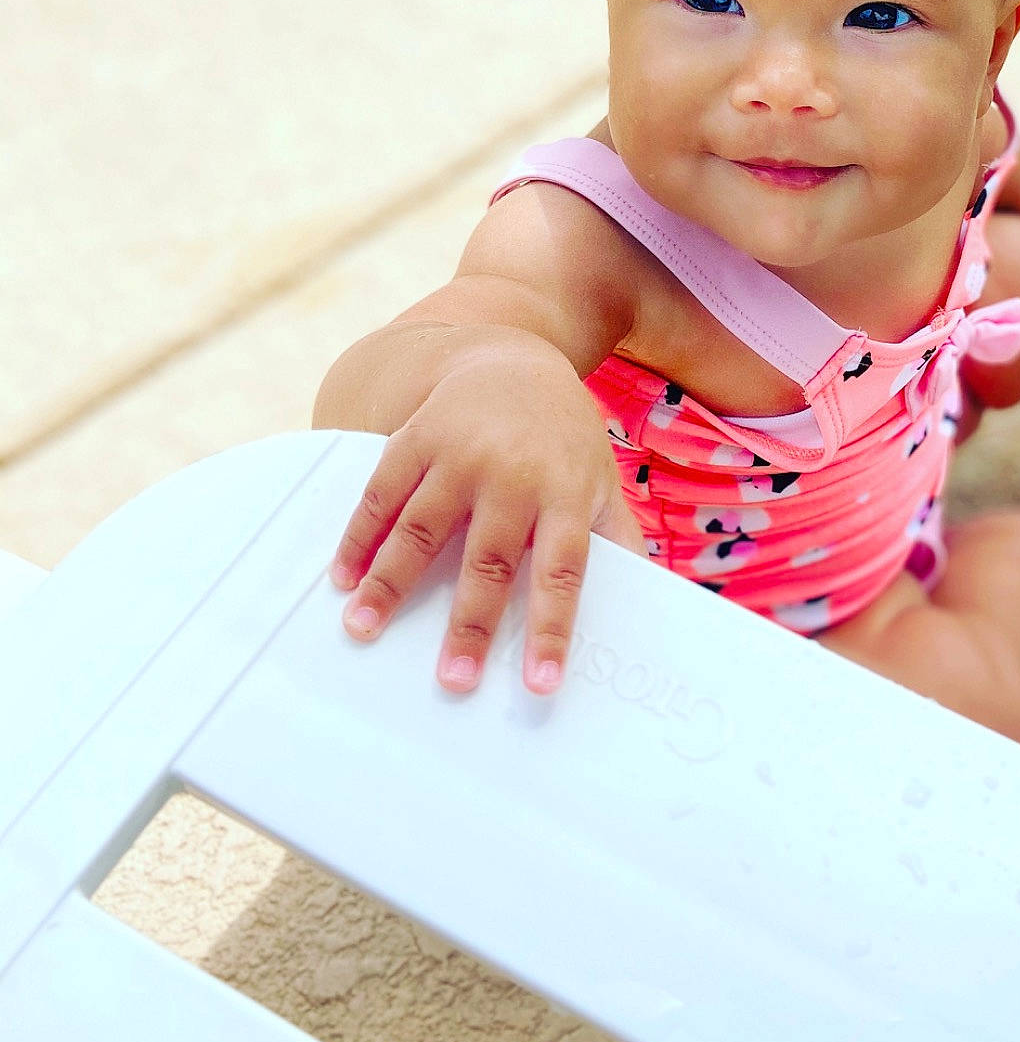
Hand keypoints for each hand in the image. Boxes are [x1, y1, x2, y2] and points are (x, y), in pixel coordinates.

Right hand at [328, 349, 645, 694]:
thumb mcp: (601, 480)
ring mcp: (460, 453)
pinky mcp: (416, 437)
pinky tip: (344, 578)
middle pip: (489, 559)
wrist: (513, 357)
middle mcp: (513, 473)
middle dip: (470, 624)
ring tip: (362, 629)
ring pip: (421, 527)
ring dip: (389, 583)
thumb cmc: (562, 439)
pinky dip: (358, 537)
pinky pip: (381, 494)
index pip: (563, 570)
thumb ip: (618, 539)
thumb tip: (652, 603)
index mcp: (565, 492)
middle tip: (452, 679)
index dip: (552, 627)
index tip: (540, 684)